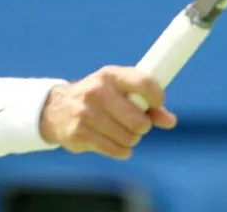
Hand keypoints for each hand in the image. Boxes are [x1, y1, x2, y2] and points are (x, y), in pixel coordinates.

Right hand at [39, 66, 176, 159]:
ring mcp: (85, 112)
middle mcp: (97, 91)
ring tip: (121, 132)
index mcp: (110, 75)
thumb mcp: (120, 92)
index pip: (144, 83)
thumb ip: (148, 104)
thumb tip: (170, 121)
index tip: (157, 104)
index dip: (157, 97)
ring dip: (130, 140)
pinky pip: (115, 150)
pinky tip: (114, 143)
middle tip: (135, 124)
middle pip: (139, 120)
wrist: (56, 109)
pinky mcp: (78, 133)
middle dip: (142, 126)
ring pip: (128, 138)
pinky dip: (120, 150)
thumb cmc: (99, 99)